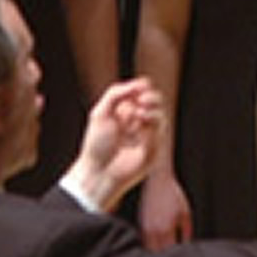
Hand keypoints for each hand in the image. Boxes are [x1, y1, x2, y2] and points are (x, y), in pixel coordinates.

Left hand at [72, 78, 164, 210]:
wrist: (99, 171)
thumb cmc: (96, 145)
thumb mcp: (100, 112)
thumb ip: (116, 93)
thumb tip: (139, 84)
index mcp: (124, 112)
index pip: (141, 93)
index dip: (142, 87)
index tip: (140, 86)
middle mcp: (137, 122)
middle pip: (155, 102)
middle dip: (152, 97)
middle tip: (142, 99)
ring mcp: (146, 135)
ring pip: (160, 115)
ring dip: (152, 111)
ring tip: (139, 115)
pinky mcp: (153, 149)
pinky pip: (160, 133)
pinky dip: (150, 127)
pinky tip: (139, 130)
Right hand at [140, 169, 192, 250]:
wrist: (157, 179)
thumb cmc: (174, 195)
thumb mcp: (185, 214)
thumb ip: (186, 233)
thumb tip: (186, 248)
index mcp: (166, 229)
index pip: (168, 253)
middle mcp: (152, 231)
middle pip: (156, 255)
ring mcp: (144, 228)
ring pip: (148, 250)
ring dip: (155, 255)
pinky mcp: (140, 223)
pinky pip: (143, 241)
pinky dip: (149, 246)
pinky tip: (156, 247)